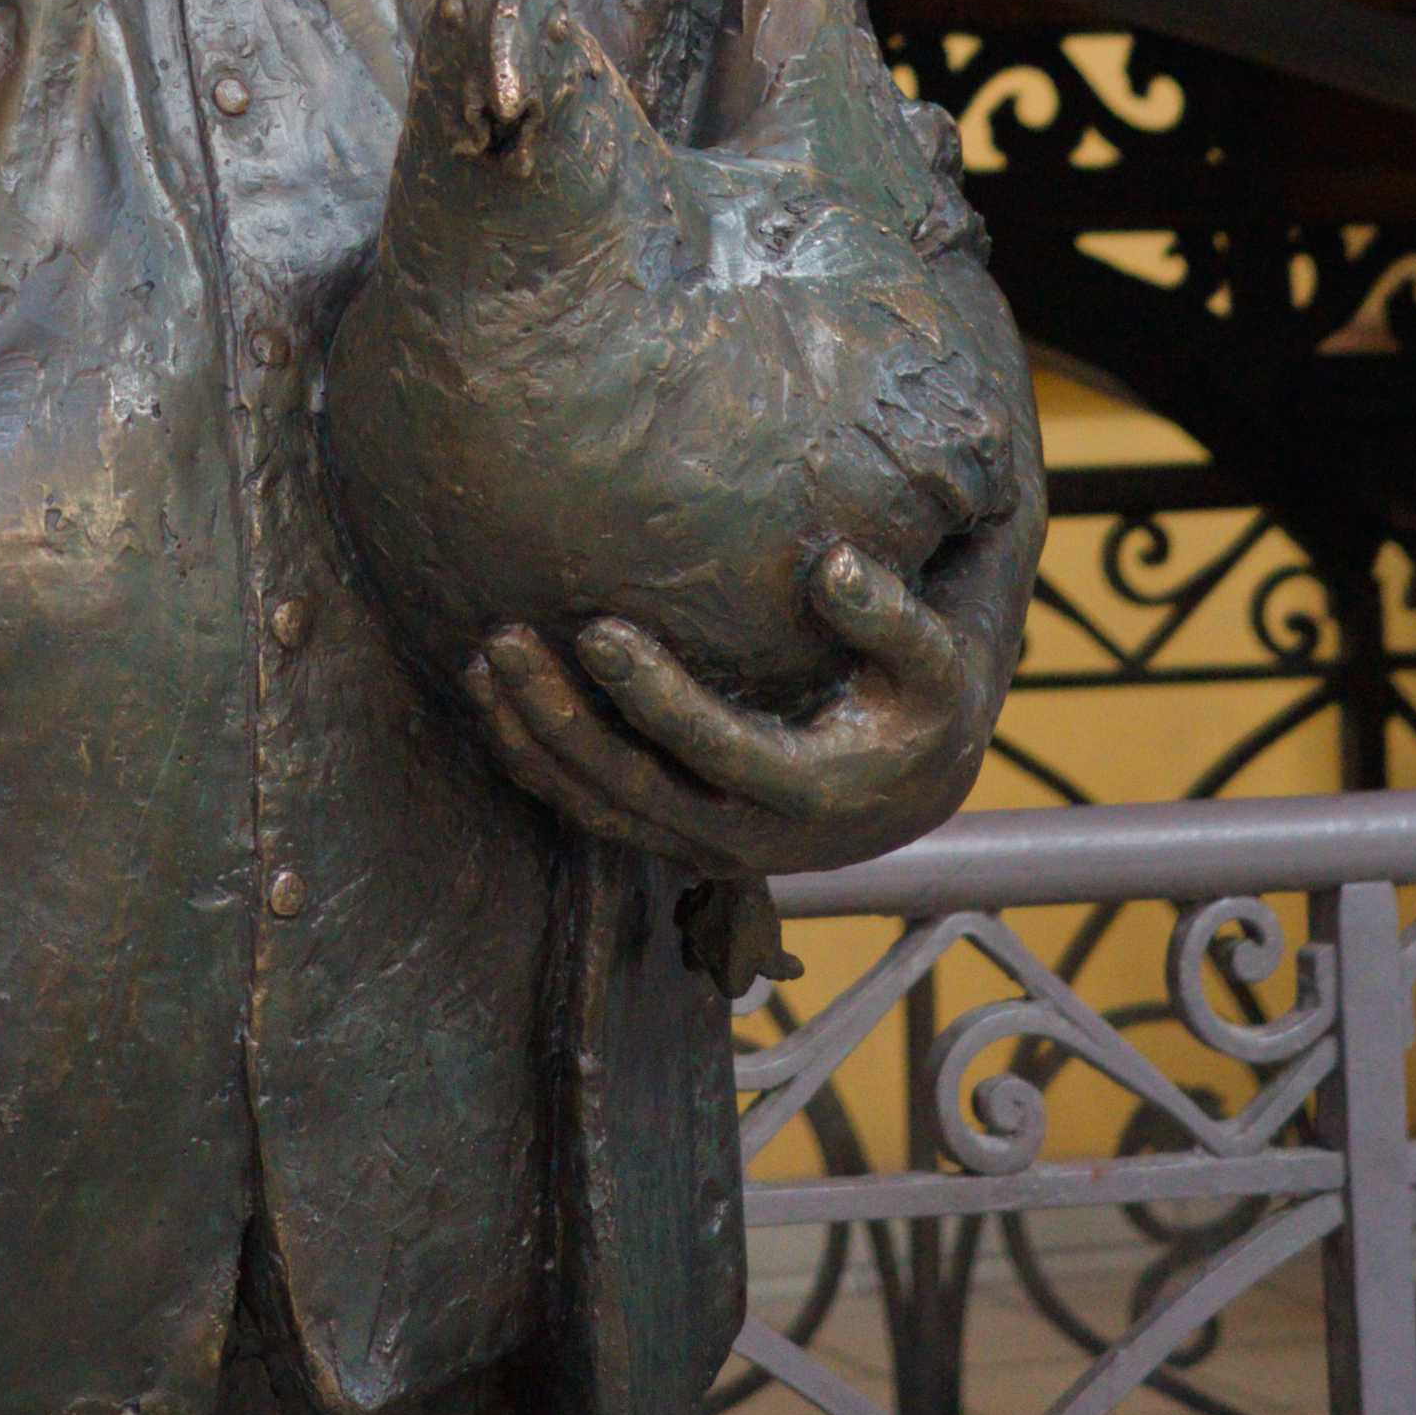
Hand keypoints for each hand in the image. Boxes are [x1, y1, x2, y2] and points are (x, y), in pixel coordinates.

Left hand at [464, 521, 1026, 879]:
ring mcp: (706, 847)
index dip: (653, 696)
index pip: (715, 750)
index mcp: (813, 795)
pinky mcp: (676, 841)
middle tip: (504, 639)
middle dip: (560, 717)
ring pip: (600, 810)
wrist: (914, 787)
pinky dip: (538, 768)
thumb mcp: (935, 661)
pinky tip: (497, 704)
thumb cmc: (922, 702)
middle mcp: (751, 838)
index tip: (598, 630)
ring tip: (481, 663)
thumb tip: (832, 566)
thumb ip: (890, 616)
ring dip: (532, 743)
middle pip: (634, 788)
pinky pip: (594, 816)